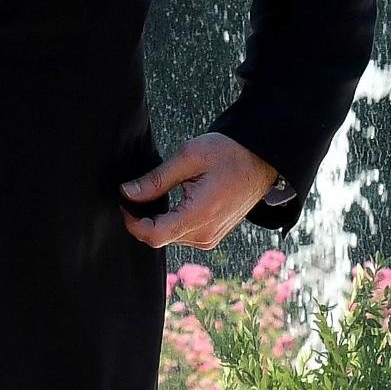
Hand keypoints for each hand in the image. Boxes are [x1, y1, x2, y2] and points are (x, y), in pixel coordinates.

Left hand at [119, 132, 277, 250]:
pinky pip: (184, 235)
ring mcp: (210, 237)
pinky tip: (182, 199)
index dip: (133, 222)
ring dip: (162, 219)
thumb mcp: (190, 156)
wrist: (263, 159)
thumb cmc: (231, 152)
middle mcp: (205, 234)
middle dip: (146, 218)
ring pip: (171, 236)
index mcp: (200, 215)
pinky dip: (176, 221)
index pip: (153, 234)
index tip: (126, 203)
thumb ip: (157, 178)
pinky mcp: (213, 236)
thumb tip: (129, 192)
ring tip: (172, 190)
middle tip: (145, 190)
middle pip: (160, 237)